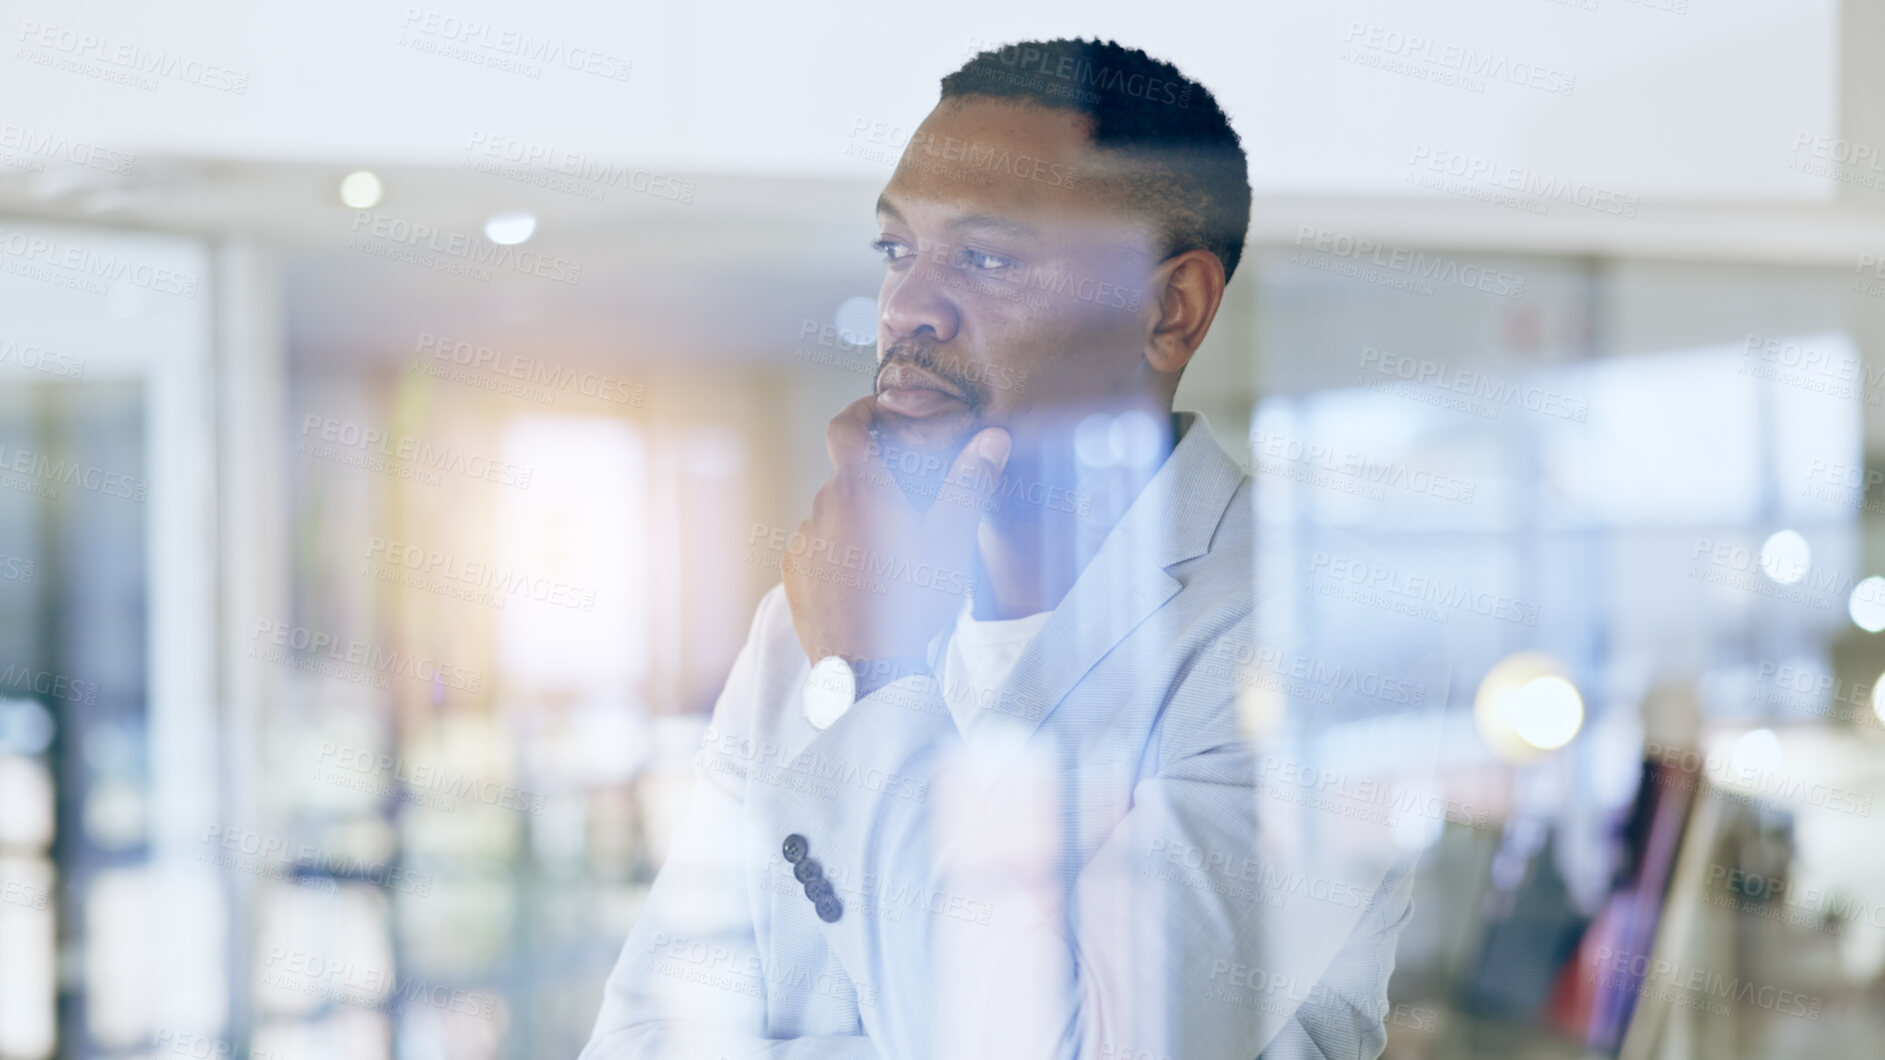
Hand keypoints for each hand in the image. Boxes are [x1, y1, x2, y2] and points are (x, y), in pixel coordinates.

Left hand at [782, 396, 1011, 664]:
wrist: (867, 666)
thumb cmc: (913, 599)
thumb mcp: (951, 539)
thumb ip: (970, 482)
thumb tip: (994, 437)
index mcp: (861, 488)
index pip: (845, 426)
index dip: (861, 411)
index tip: (880, 414)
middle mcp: (823, 506)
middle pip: (849, 478)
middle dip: (877, 484)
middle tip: (912, 508)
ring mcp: (804, 541)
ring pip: (834, 515)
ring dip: (859, 523)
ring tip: (893, 557)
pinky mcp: (794, 573)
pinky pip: (818, 548)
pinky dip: (839, 552)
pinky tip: (867, 581)